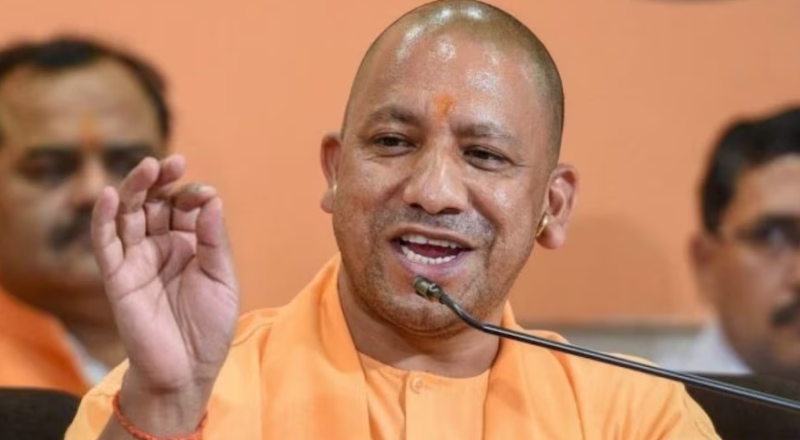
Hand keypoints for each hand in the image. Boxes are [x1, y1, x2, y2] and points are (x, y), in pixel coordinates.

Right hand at [92, 154, 238, 396]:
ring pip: (129, 215)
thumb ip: (214, 239)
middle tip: (173, 162)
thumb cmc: (210, 326)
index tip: (205, 195)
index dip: (192, 195)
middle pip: (155, 203)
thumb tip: (211, 197)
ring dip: (135, 189)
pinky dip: (105, 219)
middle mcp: (161, 247)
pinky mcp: (118, 278)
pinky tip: (111, 195)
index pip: (185, 207)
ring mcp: (138, 260)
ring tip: (147, 167)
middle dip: (162, 181)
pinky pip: (106, 244)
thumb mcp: (222, 278)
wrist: (188, 370)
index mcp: (190, 245)